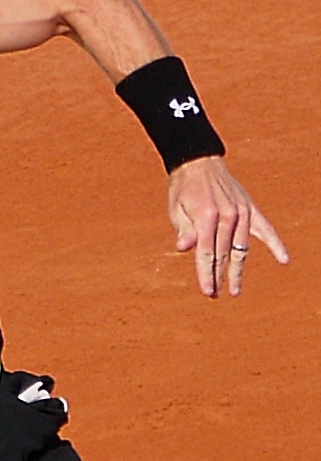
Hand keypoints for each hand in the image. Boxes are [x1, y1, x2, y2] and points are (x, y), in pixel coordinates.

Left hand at [168, 156, 288, 297]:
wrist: (199, 164)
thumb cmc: (183, 190)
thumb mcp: (176, 209)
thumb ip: (183, 230)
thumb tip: (185, 248)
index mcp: (207, 217)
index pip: (206, 253)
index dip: (206, 274)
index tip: (208, 292)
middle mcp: (228, 215)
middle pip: (224, 254)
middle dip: (219, 277)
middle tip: (215, 296)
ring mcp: (241, 212)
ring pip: (241, 248)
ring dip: (238, 270)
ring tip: (235, 289)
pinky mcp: (250, 209)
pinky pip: (266, 229)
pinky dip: (276, 244)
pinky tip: (284, 260)